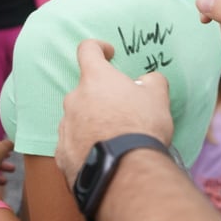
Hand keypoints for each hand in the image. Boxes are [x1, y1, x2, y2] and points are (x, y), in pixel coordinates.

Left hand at [56, 40, 172, 185]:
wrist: (125, 172)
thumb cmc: (141, 128)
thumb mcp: (158, 97)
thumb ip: (152, 81)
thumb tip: (148, 80)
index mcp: (95, 79)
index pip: (87, 50)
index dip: (98, 48)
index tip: (109, 54)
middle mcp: (74, 99)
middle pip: (85, 90)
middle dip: (102, 97)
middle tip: (123, 112)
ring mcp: (65, 127)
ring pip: (78, 118)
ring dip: (92, 122)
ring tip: (114, 140)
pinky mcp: (62, 154)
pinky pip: (73, 144)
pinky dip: (85, 146)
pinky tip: (102, 156)